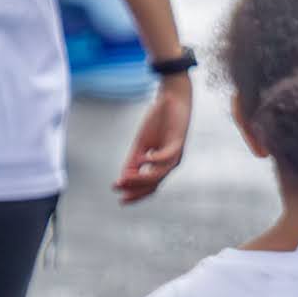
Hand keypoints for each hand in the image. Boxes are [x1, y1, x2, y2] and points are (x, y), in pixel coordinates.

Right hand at [114, 75, 191, 201]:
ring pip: (159, 173)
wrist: (172, 100)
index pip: (149, 186)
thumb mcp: (141, 144)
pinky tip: (143, 158)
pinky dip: (155, 159)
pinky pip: (167, 156)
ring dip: (141, 178)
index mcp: (161, 165)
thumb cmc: (158, 122)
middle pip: (154, 184)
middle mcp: (169, 163)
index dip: (134, 193)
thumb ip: (133, 161)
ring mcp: (176, 154)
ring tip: (125, 178)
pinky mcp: (179, 142)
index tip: (118, 196)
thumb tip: (123, 179)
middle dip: (136, 190)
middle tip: (121, 194)